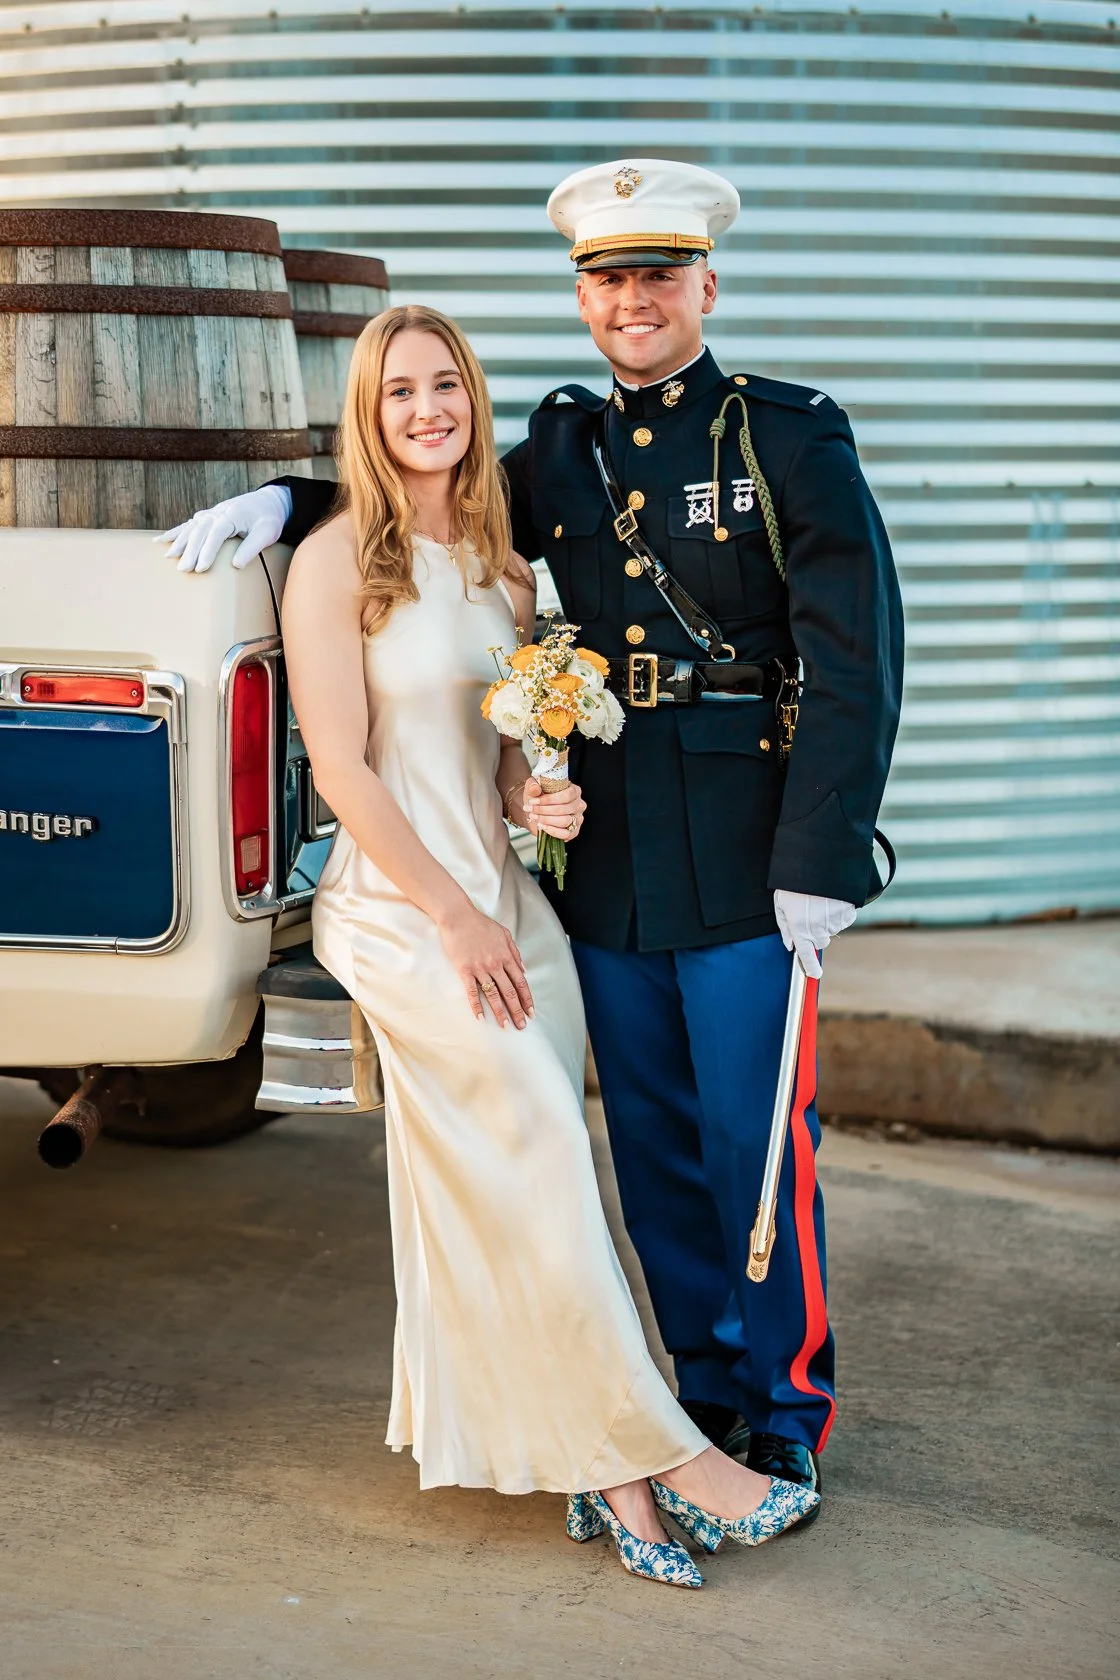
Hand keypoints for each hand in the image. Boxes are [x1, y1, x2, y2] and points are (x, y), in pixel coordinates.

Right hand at [157, 485, 289, 572]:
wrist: (268, 502)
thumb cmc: (269, 519)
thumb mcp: (268, 533)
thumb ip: (252, 547)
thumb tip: (236, 565)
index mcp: (234, 514)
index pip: (217, 532)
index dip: (208, 550)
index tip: (201, 568)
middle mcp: (218, 512)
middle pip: (200, 530)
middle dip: (190, 550)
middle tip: (184, 570)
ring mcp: (211, 513)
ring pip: (191, 527)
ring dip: (179, 542)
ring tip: (169, 558)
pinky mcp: (207, 517)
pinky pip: (188, 524)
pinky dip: (174, 533)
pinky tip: (160, 541)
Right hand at [436, 902, 534, 1028]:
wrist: (459, 917)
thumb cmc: (481, 924)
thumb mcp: (504, 934)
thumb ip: (515, 952)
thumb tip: (524, 969)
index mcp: (506, 956)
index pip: (520, 982)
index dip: (527, 999)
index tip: (531, 1012)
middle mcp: (496, 964)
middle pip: (509, 992)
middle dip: (517, 1011)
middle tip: (521, 1025)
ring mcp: (480, 968)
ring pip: (493, 994)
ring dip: (500, 1012)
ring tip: (505, 1026)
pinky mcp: (465, 970)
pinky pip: (471, 991)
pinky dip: (476, 1005)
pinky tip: (480, 1017)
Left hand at [514, 777, 586, 840]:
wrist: (535, 810)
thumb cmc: (538, 797)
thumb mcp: (534, 788)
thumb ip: (533, 786)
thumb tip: (535, 788)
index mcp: (574, 791)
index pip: (567, 795)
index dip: (549, 799)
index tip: (534, 801)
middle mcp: (579, 805)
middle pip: (564, 809)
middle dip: (544, 810)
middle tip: (531, 809)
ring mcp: (578, 819)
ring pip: (564, 821)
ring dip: (546, 819)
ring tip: (534, 816)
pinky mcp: (574, 831)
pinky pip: (566, 834)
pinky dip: (552, 831)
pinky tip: (542, 826)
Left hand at [773, 889, 856, 980]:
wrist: (817, 863)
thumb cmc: (794, 883)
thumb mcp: (781, 904)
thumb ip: (784, 926)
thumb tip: (789, 945)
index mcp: (799, 928)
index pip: (805, 954)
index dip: (810, 967)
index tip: (814, 975)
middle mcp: (817, 928)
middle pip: (820, 942)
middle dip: (816, 934)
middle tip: (811, 915)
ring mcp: (833, 922)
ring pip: (832, 930)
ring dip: (827, 921)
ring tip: (820, 901)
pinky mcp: (847, 913)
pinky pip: (844, 920)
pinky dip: (839, 913)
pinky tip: (832, 900)